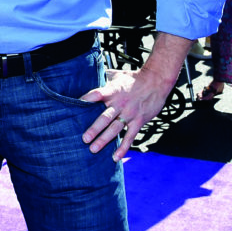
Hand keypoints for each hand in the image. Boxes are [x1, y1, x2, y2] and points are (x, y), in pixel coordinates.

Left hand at [80, 33, 190, 160]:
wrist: (156, 81)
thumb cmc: (134, 78)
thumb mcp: (117, 75)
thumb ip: (103, 77)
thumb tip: (89, 73)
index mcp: (112, 91)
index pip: (96, 95)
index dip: (85, 100)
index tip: (75, 106)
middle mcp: (119, 103)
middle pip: (105, 117)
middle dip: (94, 129)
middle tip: (84, 139)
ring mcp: (129, 114)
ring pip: (115, 129)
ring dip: (104, 140)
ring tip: (93, 149)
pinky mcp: (138, 121)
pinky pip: (130, 136)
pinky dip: (123, 147)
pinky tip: (115, 156)